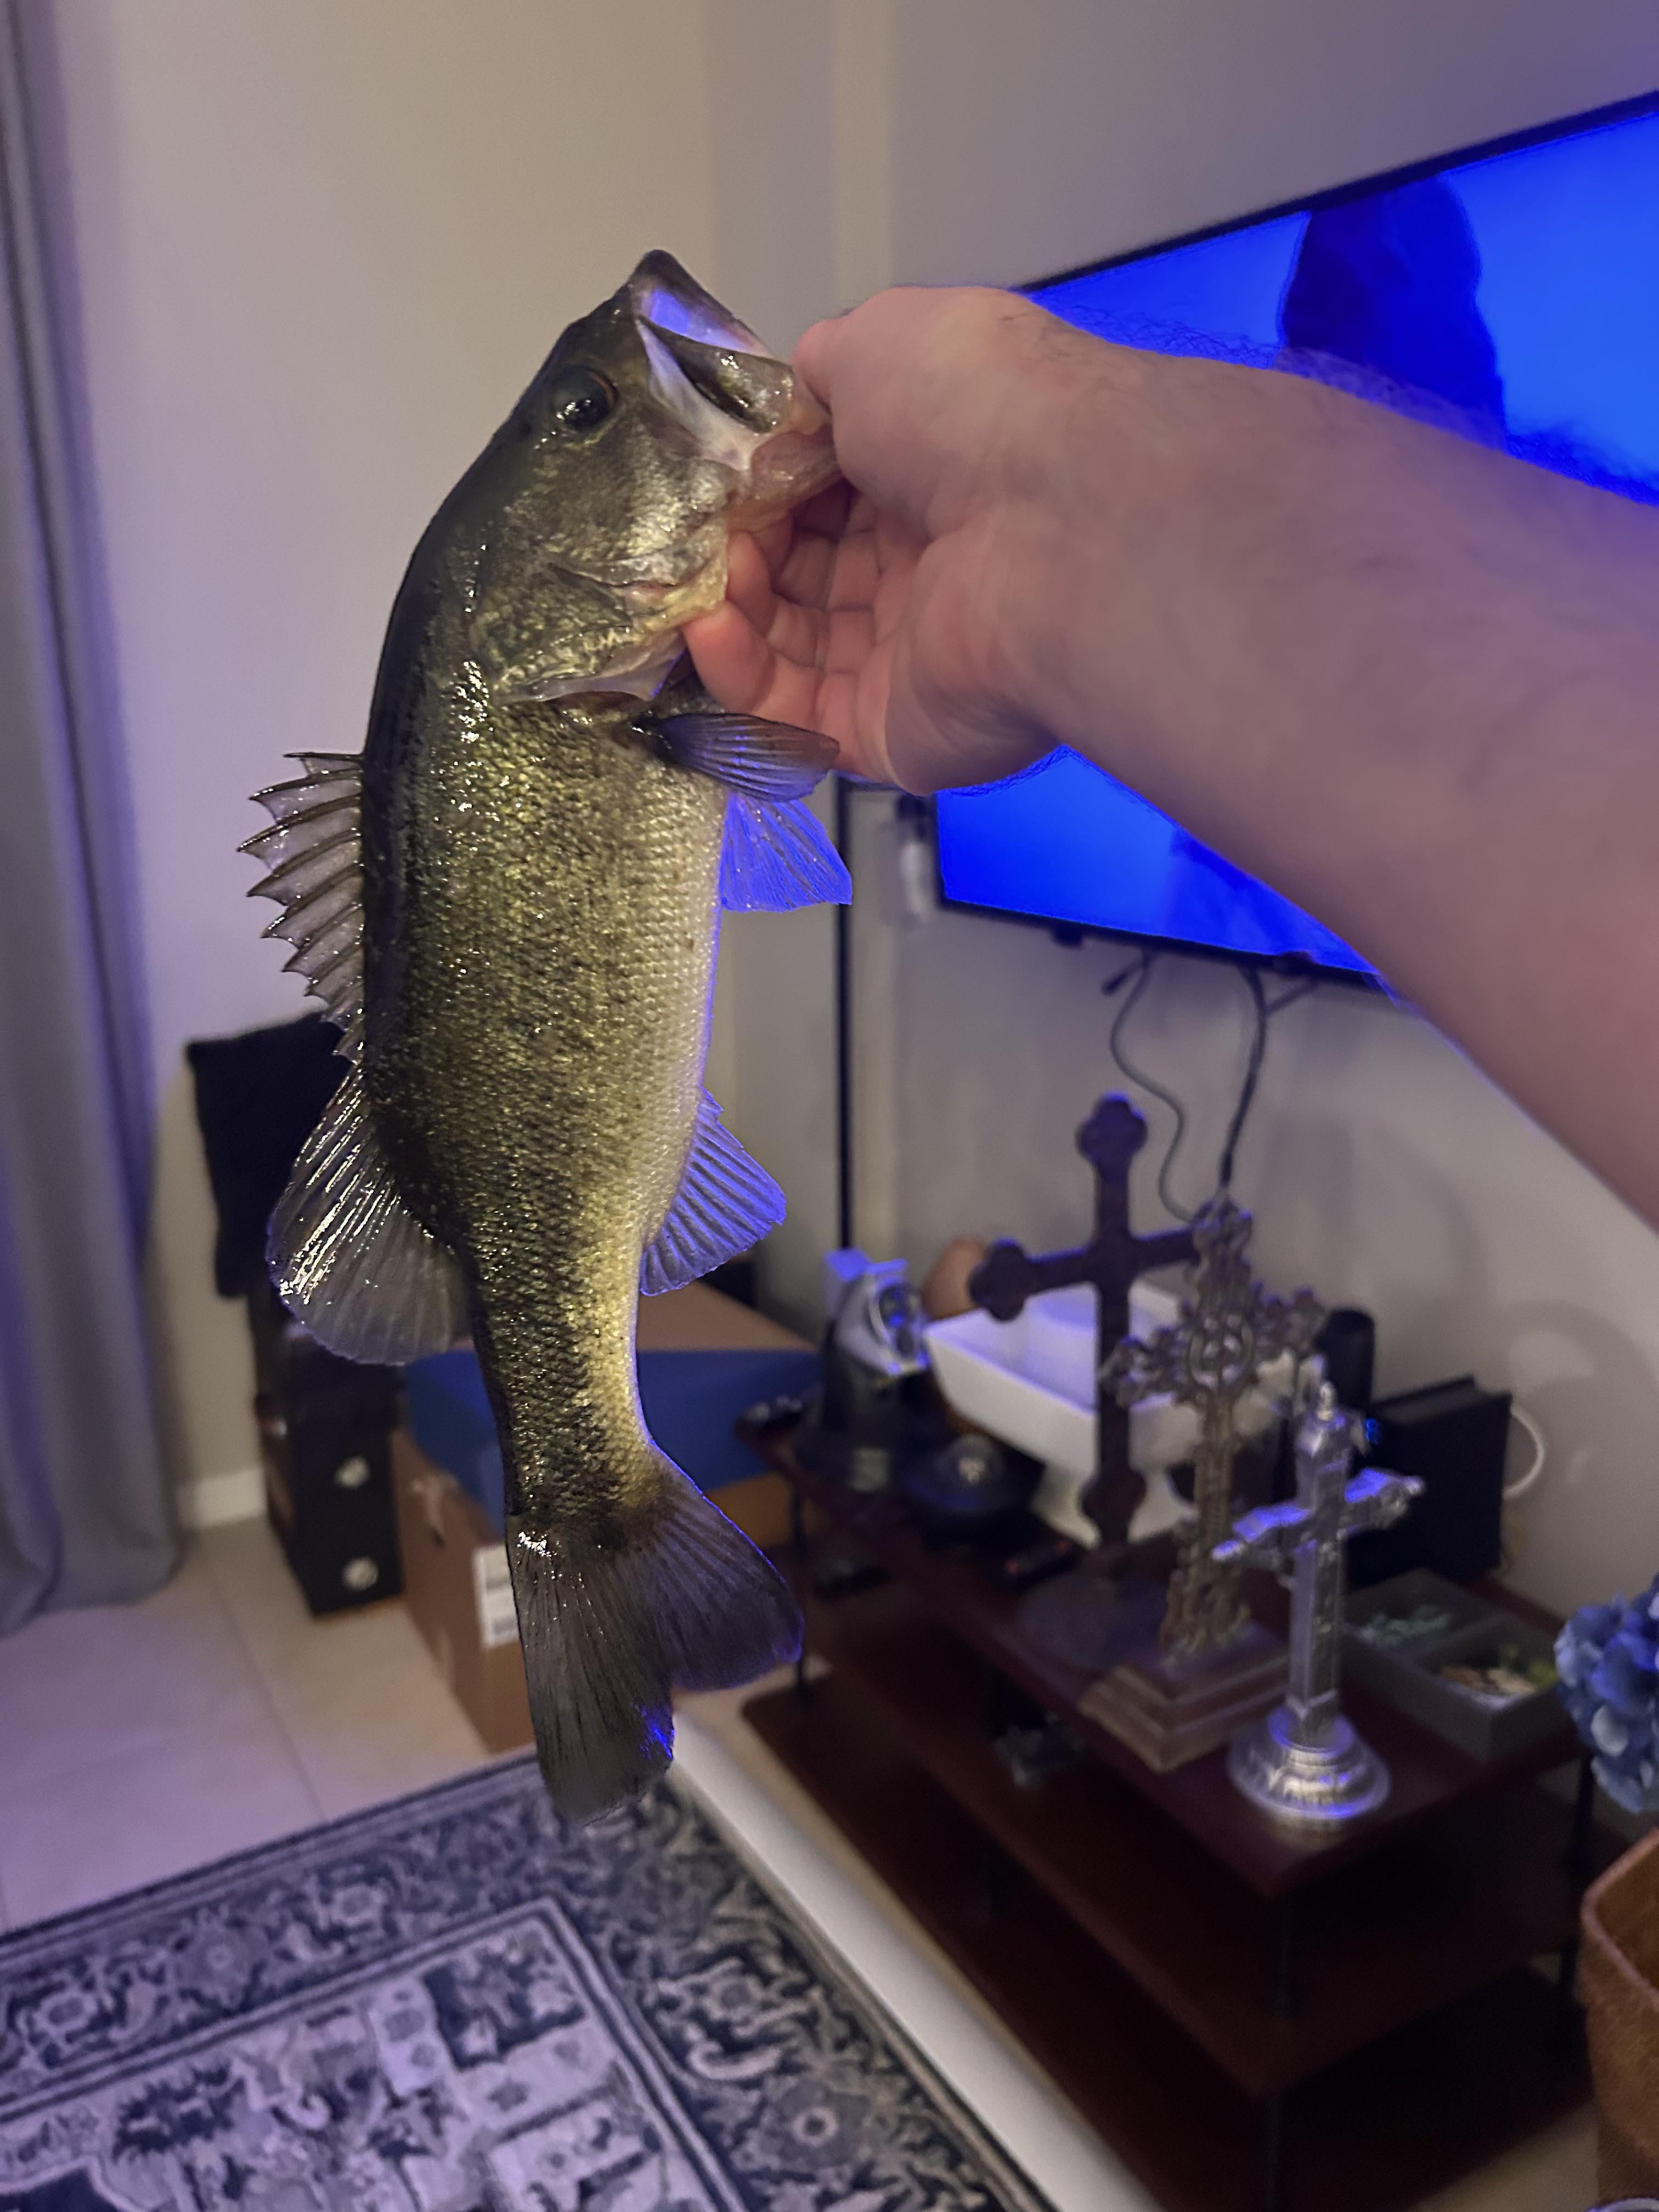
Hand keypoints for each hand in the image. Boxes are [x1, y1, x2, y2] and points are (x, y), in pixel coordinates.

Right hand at [685, 287, 1078, 792]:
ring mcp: (908, 658)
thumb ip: (821, 372)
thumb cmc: (978, 415)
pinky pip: (794, 717)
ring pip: (784, 649)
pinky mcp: (889, 734)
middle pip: (797, 573)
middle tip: (696, 529)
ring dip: (727, 608)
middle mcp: (925, 569)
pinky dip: (739, 676)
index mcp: (932, 476)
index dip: (757, 485)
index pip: (821, 493)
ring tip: (711, 572)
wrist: (1058, 528)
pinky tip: (710, 628)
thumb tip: (785, 406)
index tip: (711, 475)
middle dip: (733, 548)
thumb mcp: (882, 342)